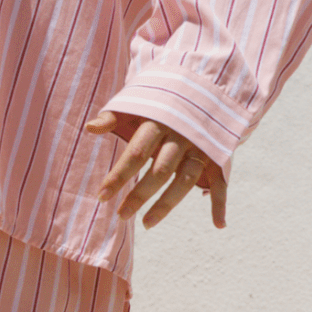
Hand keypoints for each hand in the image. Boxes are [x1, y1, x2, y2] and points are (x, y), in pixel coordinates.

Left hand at [85, 112, 226, 229]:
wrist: (206, 86)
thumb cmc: (160, 102)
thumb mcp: (137, 104)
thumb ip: (112, 117)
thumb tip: (89, 128)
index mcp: (159, 121)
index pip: (136, 153)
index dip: (119, 175)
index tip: (102, 196)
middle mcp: (182, 135)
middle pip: (160, 170)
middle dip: (140, 195)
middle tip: (121, 215)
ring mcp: (202, 147)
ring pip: (185, 181)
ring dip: (167, 204)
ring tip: (146, 224)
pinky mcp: (218, 156)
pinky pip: (222, 182)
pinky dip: (221, 203)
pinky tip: (218, 224)